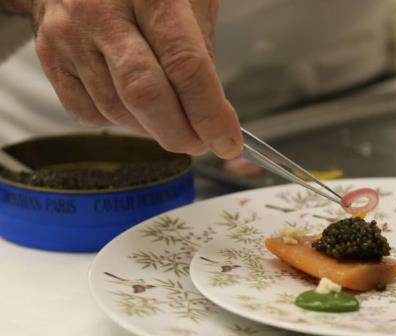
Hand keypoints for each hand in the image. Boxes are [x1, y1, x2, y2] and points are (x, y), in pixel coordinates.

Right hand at [31, 0, 241, 157]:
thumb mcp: (190, 0)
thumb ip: (201, 50)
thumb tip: (211, 112)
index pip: (185, 65)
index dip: (209, 112)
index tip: (227, 141)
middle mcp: (104, 12)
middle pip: (144, 94)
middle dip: (179, 133)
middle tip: (201, 144)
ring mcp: (70, 35)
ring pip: (116, 109)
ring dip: (152, 129)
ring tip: (171, 119)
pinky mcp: (49, 57)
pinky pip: (89, 113)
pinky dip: (120, 122)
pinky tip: (135, 108)